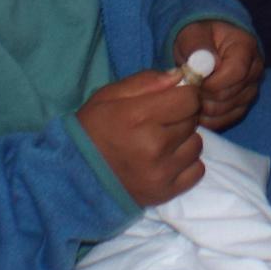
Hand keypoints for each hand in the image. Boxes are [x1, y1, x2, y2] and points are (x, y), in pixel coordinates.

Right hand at [75, 70, 205, 205]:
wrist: (73, 175)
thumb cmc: (92, 130)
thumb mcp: (110, 96)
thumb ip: (146, 81)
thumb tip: (180, 77)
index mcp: (139, 116)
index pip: (190, 98)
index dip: (184, 95)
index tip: (172, 99)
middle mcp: (154, 145)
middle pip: (193, 120)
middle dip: (181, 117)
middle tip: (160, 122)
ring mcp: (161, 171)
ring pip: (196, 144)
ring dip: (184, 140)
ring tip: (161, 142)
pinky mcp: (164, 192)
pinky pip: (197, 170)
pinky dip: (186, 164)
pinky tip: (167, 160)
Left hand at [172, 19, 264, 130]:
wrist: (206, 43)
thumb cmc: (199, 37)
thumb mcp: (193, 34)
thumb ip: (198, 47)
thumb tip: (205, 66)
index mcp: (246, 47)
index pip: (236, 72)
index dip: (213, 82)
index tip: (194, 82)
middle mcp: (254, 69)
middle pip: (232, 94)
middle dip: (205, 96)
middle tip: (187, 91)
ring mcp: (251, 88)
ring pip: (229, 110)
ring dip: (205, 109)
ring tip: (190, 99)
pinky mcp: (243, 103)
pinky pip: (228, 119)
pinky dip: (210, 119)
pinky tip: (196, 110)